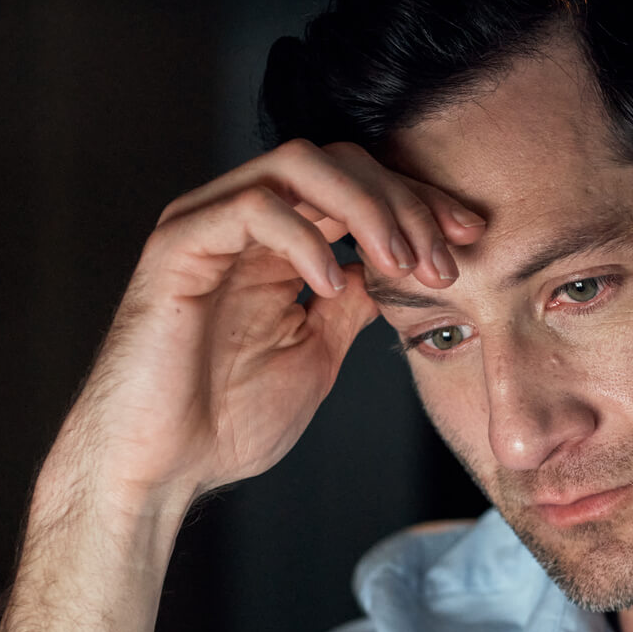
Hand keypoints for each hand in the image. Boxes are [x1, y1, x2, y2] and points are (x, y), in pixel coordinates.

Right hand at [52, 138, 483, 513]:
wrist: (159, 470)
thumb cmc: (226, 421)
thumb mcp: (319, 353)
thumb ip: (353, 303)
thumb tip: (405, 269)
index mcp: (281, 242)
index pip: (360, 187)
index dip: (421, 203)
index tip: (473, 239)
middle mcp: (244, 220)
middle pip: (339, 161)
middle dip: (406, 201)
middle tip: (447, 257)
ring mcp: (208, 225)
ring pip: (299, 165)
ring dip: (368, 208)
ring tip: (403, 265)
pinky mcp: (178, 246)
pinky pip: (251, 207)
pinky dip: (304, 237)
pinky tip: (331, 284)